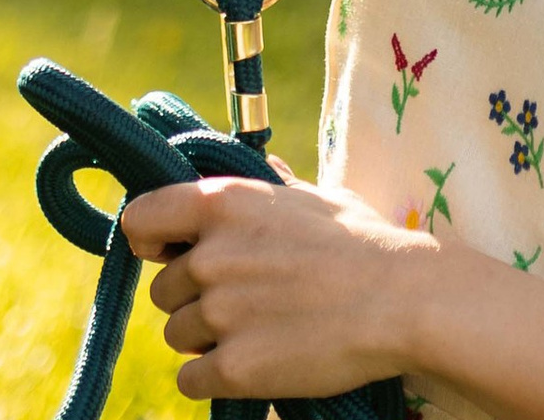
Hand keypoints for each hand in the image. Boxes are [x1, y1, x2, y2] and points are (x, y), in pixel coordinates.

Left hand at [123, 172, 426, 401]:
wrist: (401, 301)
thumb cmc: (363, 243)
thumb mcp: (315, 197)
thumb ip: (273, 187)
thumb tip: (262, 166)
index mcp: (226, 203)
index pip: (142, 218)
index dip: (149, 238)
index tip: (165, 251)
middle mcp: (212, 255)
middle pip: (163, 289)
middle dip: (193, 297)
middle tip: (242, 298)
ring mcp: (219, 313)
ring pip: (178, 334)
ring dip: (207, 337)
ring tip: (260, 327)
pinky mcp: (231, 367)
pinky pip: (191, 378)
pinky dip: (214, 376)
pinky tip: (254, 361)